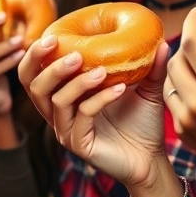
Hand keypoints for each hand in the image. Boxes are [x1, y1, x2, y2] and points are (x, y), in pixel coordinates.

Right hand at [18, 34, 170, 189]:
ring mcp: (67, 130)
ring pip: (55, 100)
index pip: (33, 74)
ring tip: (102, 70)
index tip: (53, 37)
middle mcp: (59, 113)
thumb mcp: (145, 89)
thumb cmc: (141, 123)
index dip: (35, 56)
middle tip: (74, 53)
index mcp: (63, 95)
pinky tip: (119, 89)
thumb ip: (150, 66)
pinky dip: (99, 99)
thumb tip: (162, 41)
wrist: (151, 159)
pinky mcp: (79, 144)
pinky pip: (82, 116)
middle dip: (48, 65)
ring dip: (77, 81)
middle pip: (34, 86)